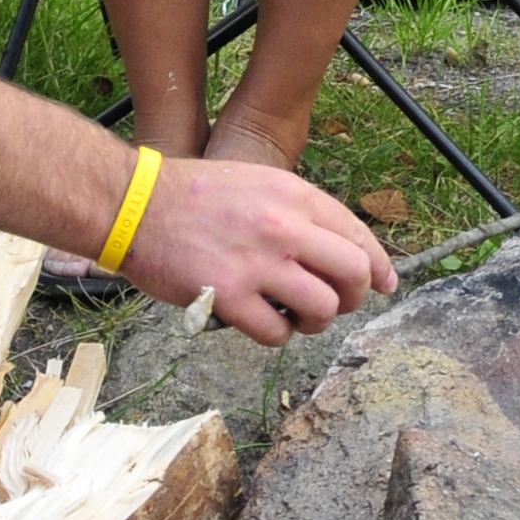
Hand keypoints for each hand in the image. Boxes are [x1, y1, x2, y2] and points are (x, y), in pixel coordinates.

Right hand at [121, 151, 396, 342]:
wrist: (134, 203)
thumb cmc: (193, 197)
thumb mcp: (258, 183)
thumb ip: (298, 212)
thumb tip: (339, 250)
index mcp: (294, 195)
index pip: (358, 235)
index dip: (380, 266)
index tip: (386, 284)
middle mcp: (283, 226)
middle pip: (354, 274)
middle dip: (355, 297)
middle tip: (336, 304)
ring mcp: (257, 263)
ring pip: (323, 308)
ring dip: (317, 322)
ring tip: (297, 317)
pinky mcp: (226, 296)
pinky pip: (277, 333)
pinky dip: (278, 336)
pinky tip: (264, 323)